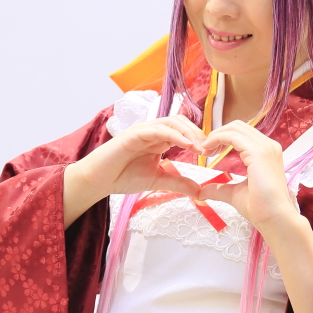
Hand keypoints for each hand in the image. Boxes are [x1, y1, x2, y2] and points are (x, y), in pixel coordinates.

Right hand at [63, 115, 204, 227]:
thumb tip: (199, 191)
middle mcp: (153, 131)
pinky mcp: (134, 133)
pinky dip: (175, 134)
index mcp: (160, 139)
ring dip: (189, 133)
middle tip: (210, 149)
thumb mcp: (157, 180)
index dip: (200, 139)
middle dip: (198, 133)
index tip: (213, 153)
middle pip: (182, 122)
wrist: (99, 180)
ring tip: (201, 147)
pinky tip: (186, 145)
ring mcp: (144, 130)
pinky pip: (158, 129)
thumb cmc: (123, 176)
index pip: (185, 131)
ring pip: (172, 122)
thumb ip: (177, 183)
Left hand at [196, 120, 295, 238]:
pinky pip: (232, 136)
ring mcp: (265, 147)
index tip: (209, 151)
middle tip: (205, 149)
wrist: (273, 218)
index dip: (223, 137)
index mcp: (266, 152)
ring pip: (235, 128)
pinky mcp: (258, 152)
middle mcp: (268, 146)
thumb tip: (202, 191)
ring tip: (205, 149)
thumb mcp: (234, 193)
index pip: (242, 134)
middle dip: (218, 133)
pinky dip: (217, 139)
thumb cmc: (260, 208)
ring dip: (216, 135)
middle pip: (238, 126)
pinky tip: (208, 150)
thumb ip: (219, 188)